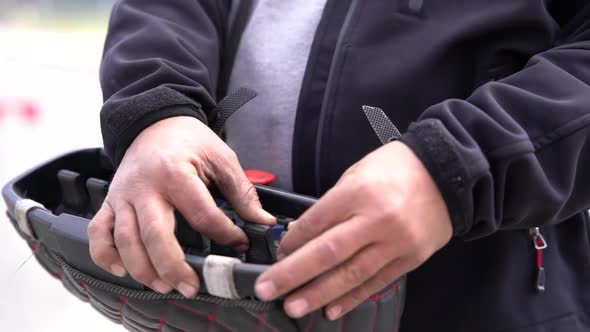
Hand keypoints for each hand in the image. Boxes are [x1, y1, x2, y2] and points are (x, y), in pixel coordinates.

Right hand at [88, 116, 275, 296]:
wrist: (155, 121)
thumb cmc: (189, 139)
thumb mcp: (221, 157)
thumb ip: (242, 192)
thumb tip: (263, 221)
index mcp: (176, 172)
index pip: (203, 215)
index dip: (225, 235)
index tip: (240, 243)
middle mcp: (146, 186)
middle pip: (155, 234)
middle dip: (173, 267)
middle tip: (191, 286)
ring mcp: (124, 195)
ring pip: (125, 239)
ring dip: (143, 269)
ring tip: (164, 286)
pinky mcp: (111, 201)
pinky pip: (99, 231)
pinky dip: (105, 254)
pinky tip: (122, 270)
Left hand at [254, 141, 451, 319]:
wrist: (449, 173)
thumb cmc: (397, 168)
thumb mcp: (358, 172)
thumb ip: (332, 203)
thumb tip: (304, 234)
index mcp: (360, 192)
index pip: (317, 222)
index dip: (293, 241)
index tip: (277, 254)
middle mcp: (377, 220)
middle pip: (328, 253)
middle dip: (293, 274)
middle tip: (268, 290)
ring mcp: (396, 243)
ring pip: (351, 274)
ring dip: (319, 293)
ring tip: (294, 306)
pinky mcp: (410, 259)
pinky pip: (376, 282)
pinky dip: (352, 297)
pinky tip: (331, 308)